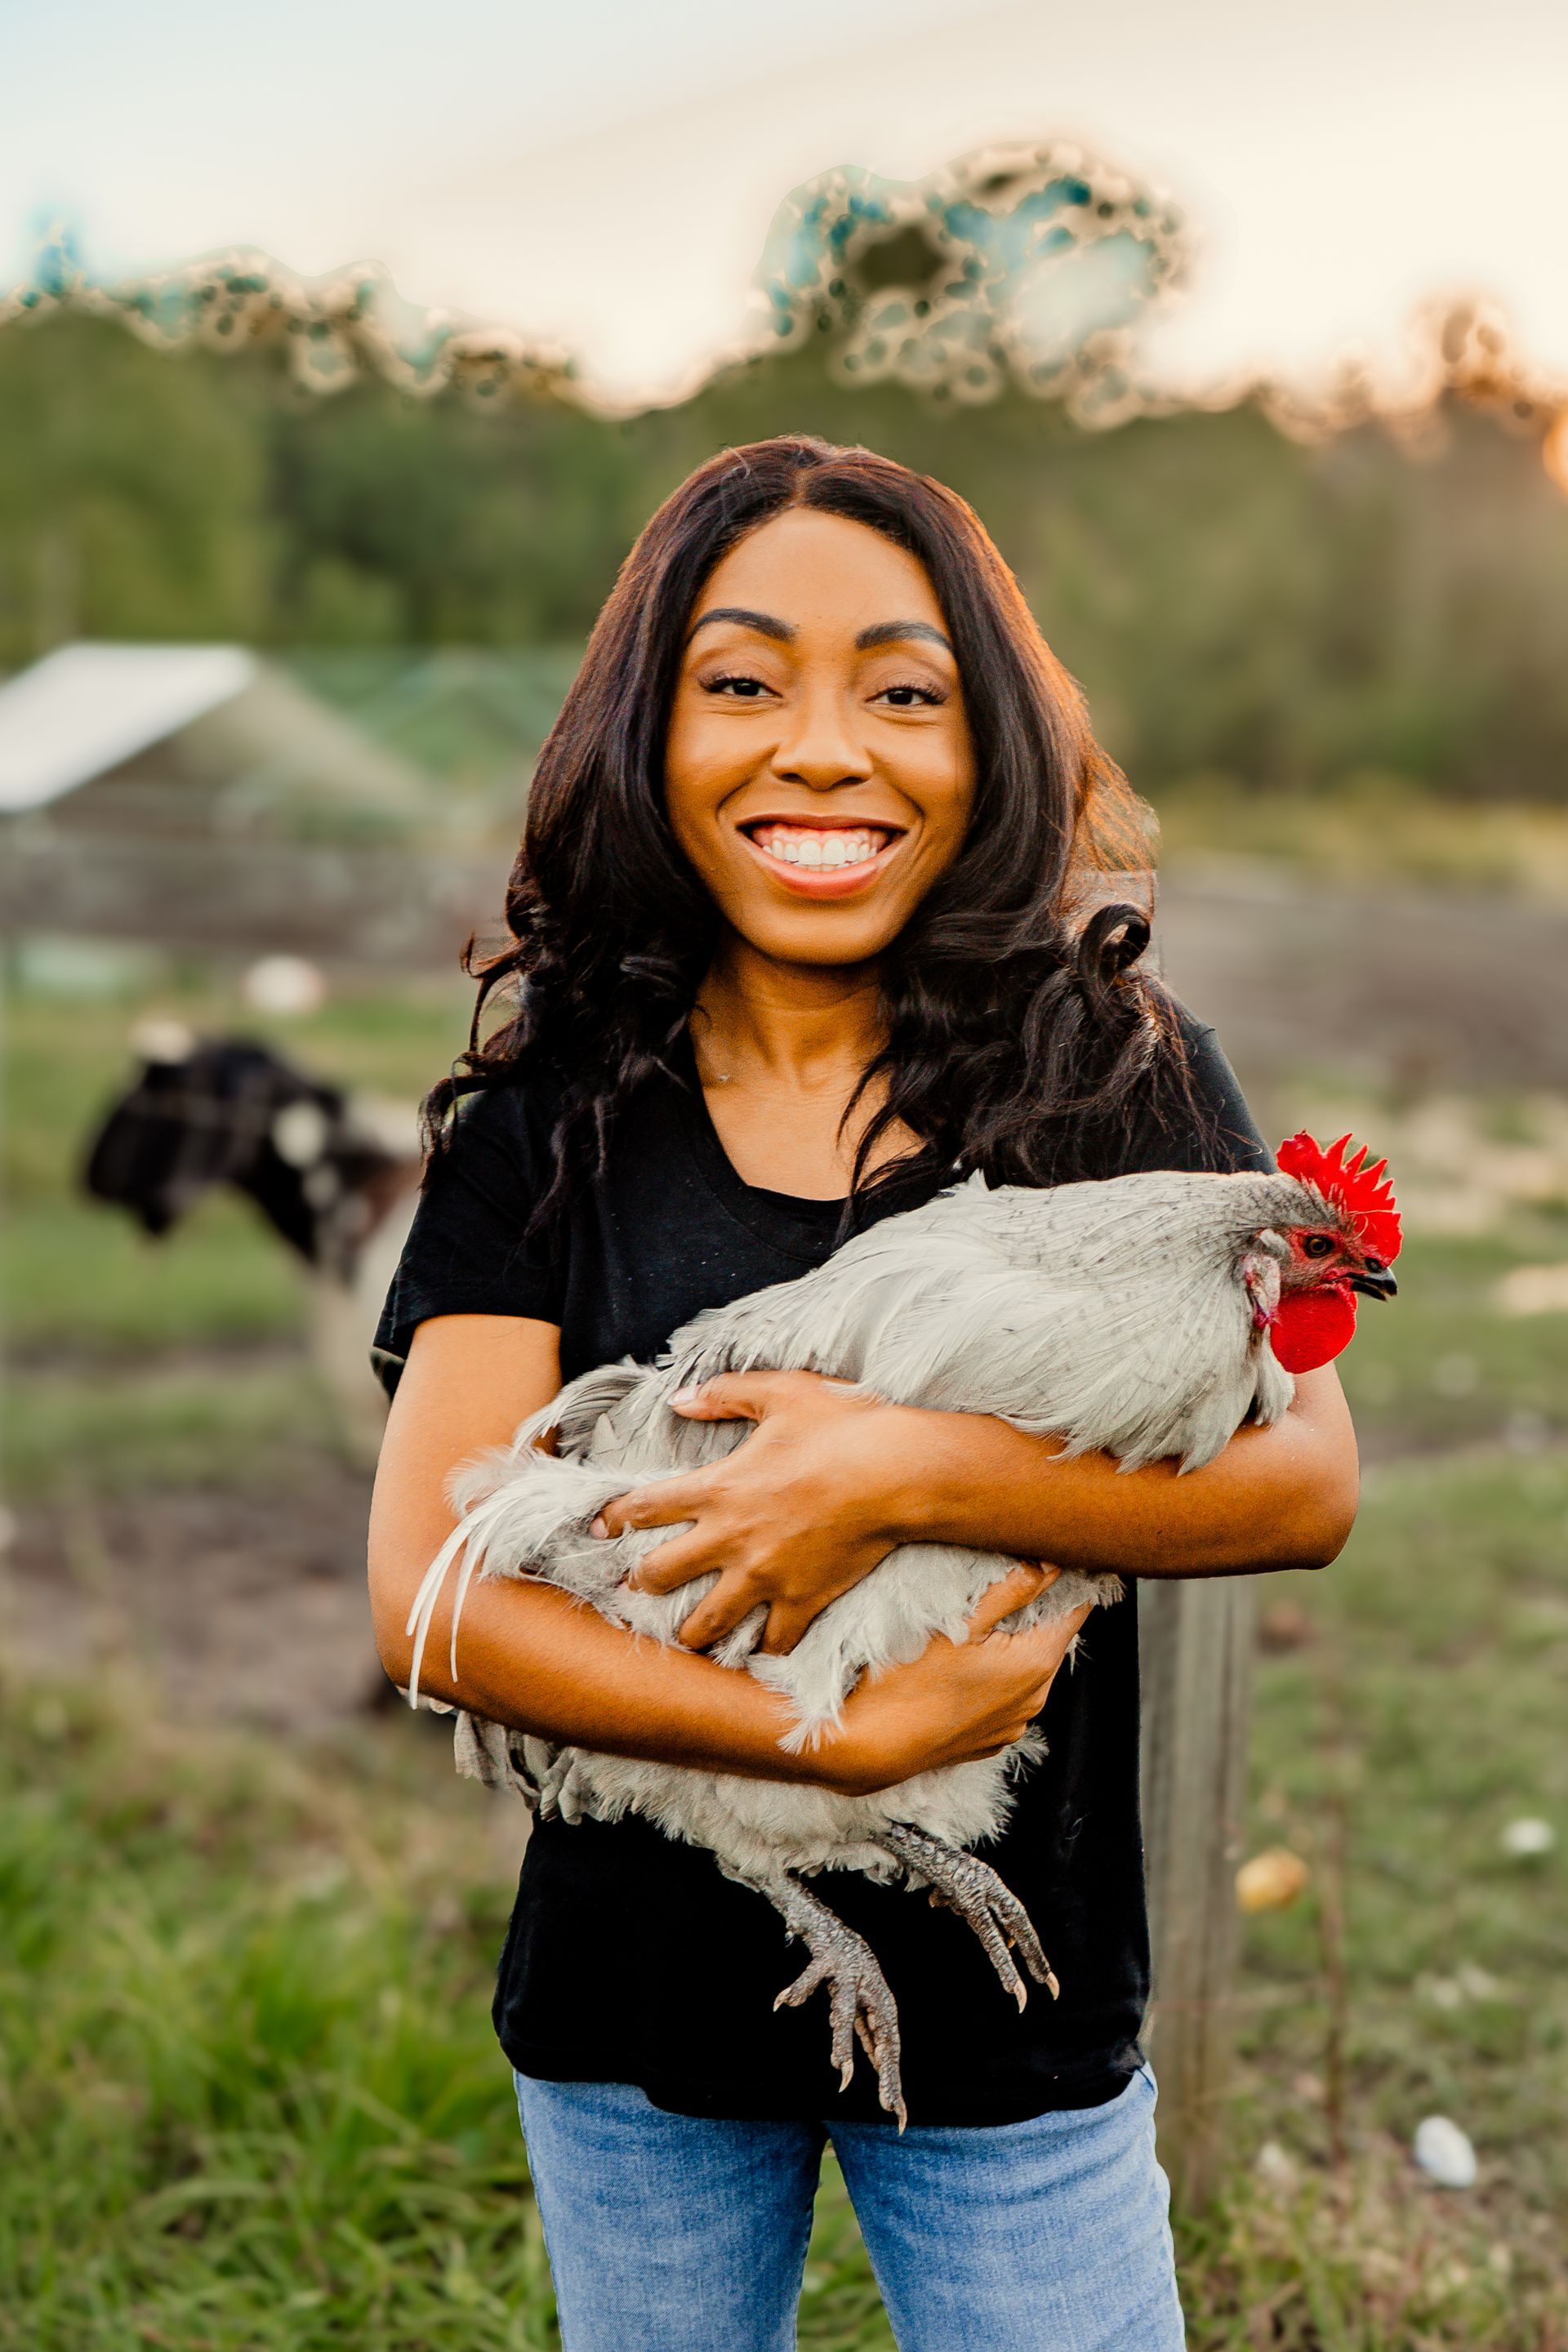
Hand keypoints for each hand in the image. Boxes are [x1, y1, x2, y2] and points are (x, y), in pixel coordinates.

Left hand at [592, 1370, 913, 1653]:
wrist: (897, 1473)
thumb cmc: (842, 1427)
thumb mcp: (782, 1393)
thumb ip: (725, 1394)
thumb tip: (679, 1399)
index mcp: (719, 1487)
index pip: (646, 1507)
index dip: (614, 1518)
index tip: (598, 1528)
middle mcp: (731, 1538)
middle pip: (660, 1575)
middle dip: (640, 1584)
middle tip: (635, 1589)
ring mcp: (765, 1576)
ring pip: (706, 1622)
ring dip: (690, 1631)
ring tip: (685, 1636)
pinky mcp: (802, 1601)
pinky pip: (773, 1642)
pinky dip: (763, 1650)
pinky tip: (757, 1653)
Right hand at [817, 1564, 1092, 1795]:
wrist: (865, 1746)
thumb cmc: (904, 1680)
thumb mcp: (957, 1621)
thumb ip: (1011, 1588)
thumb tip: (1051, 1563)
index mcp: (1035, 1664)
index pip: (1074, 1610)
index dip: (1064, 1582)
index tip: (1048, 1558)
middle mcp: (1034, 1699)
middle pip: (1049, 1638)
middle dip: (1031, 1611)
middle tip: (997, 1584)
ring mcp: (1012, 1724)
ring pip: (1026, 1668)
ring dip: (1010, 1645)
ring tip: (971, 1626)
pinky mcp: (988, 1739)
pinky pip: (1004, 1696)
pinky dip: (993, 1676)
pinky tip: (959, 1665)